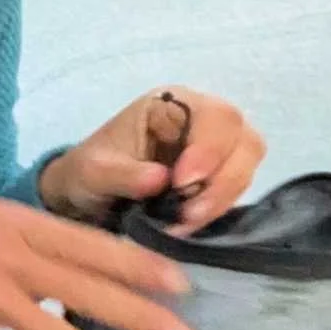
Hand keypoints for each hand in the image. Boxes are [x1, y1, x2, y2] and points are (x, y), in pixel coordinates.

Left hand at [37, 87, 266, 234]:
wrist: (85, 195)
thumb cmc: (88, 172)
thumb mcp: (91, 171)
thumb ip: (122, 174)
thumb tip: (161, 179)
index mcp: (172, 104)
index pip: (216, 117)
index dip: (210, 150)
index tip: (182, 183)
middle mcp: (202, 121)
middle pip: (245, 141)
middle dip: (222, 181)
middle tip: (189, 212)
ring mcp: (216, 151)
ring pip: (245, 169)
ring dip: (221, 200)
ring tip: (183, 222)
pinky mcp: (218, 179)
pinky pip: (234, 192)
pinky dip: (217, 210)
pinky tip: (187, 224)